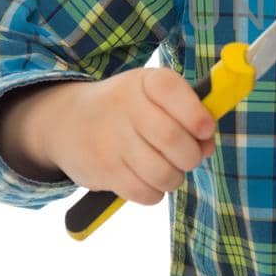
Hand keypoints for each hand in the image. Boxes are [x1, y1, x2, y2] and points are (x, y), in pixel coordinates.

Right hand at [49, 66, 217, 205]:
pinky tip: (147, 179)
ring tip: (167, 169)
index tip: (205, 130)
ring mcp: (112, 140)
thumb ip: (188, 116)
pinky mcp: (104, 171)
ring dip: (174, 177)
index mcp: (144, 82)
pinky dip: (154, 192)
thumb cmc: (128, 110)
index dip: (196, 115)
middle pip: (173, 139)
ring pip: (163, 172)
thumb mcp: (155, 98)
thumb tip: (207, 146)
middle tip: (187, 157)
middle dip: (191, 156)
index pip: (172, 90)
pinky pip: (145, 193)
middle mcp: (125, 107)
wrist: (68, 122)